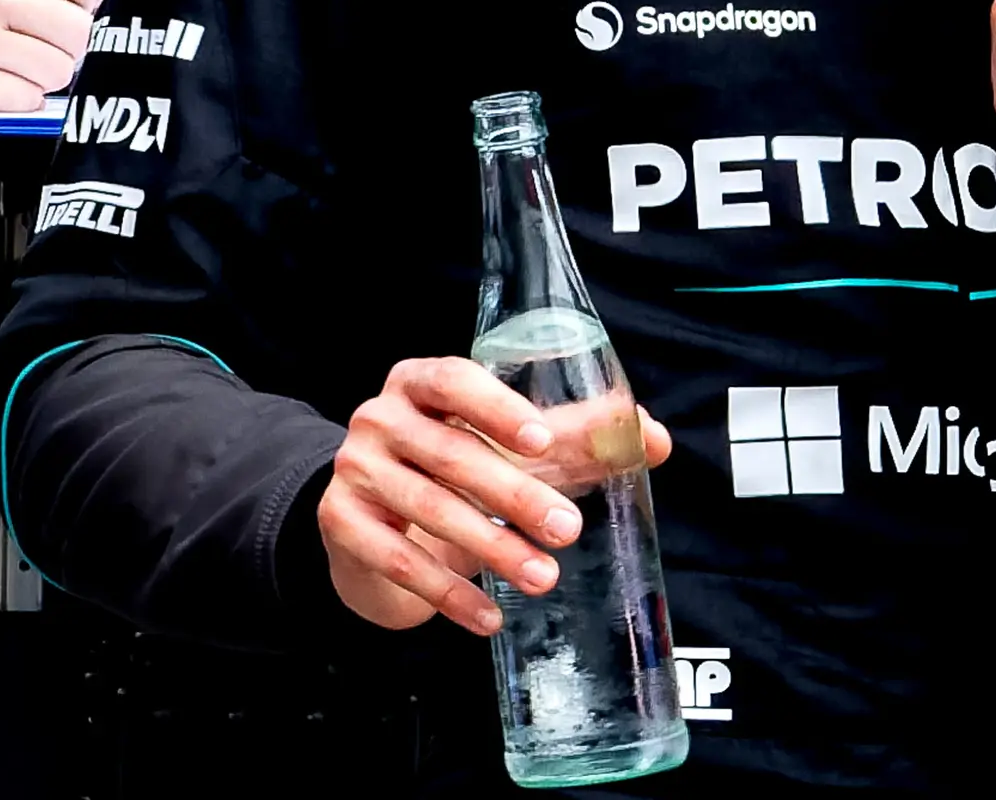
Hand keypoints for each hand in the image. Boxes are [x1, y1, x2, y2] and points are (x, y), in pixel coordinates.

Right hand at [317, 355, 672, 636]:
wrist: (368, 522)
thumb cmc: (453, 468)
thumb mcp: (505, 446)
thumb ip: (575, 437)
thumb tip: (653, 439)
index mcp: (420, 382)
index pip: (455, 380)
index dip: (497, 407)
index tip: (543, 440)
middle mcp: (379, 416)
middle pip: (451, 453)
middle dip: (515, 495)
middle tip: (568, 529)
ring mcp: (355, 468)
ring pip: (427, 508)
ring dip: (490, 547)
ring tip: (542, 576)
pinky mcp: (341, 522)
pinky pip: (397, 559)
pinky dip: (447, 592)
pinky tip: (489, 616)